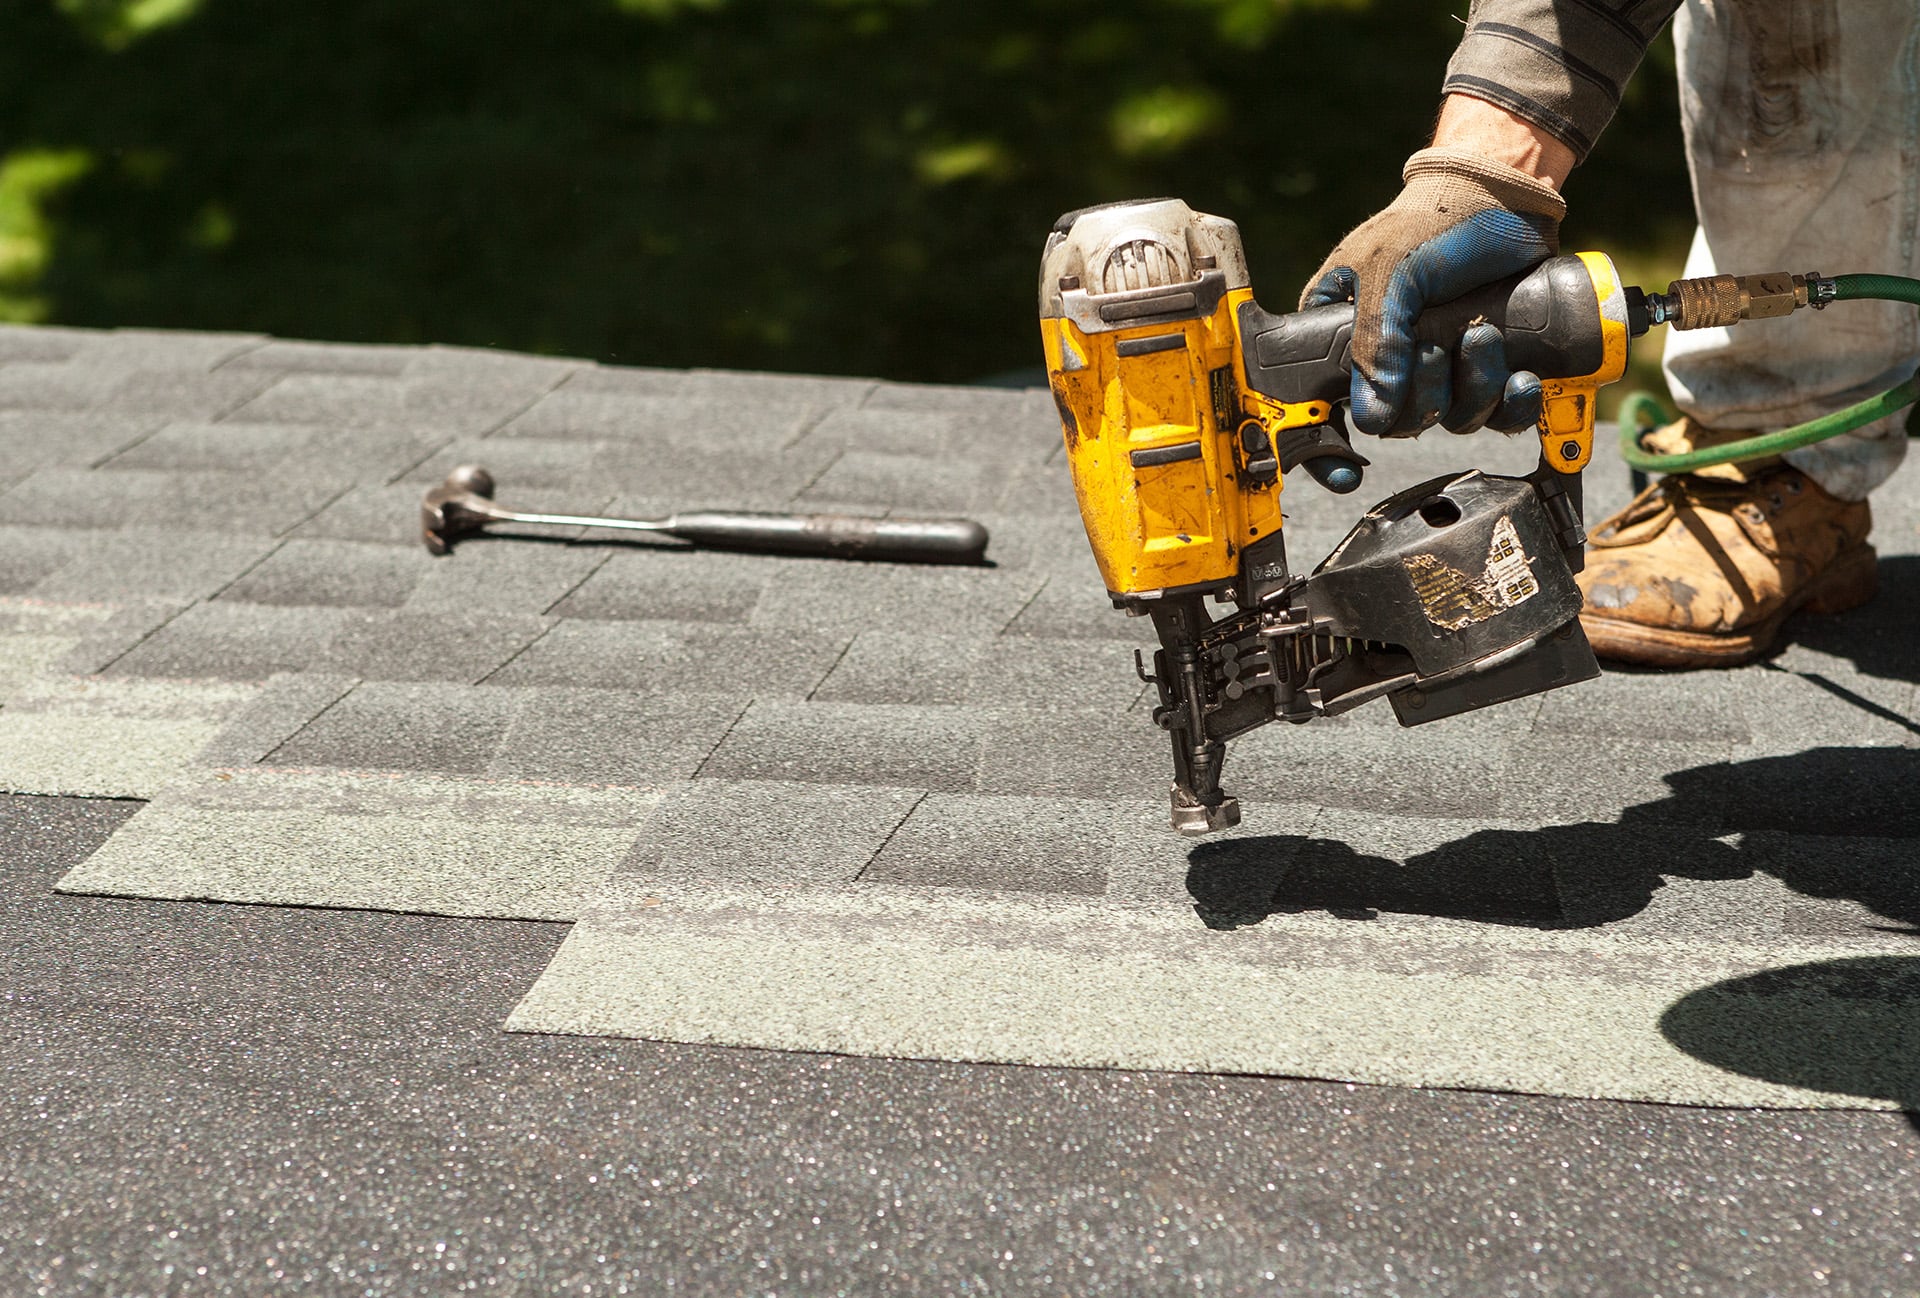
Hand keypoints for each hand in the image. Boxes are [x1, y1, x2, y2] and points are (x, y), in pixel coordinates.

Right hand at [1302, 145, 1567, 436]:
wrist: (1508, 194)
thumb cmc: (1436, 219)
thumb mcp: (1391, 271)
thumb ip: (1375, 339)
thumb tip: (1371, 415)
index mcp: (1342, 334)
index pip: (1320, 404)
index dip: (1325, 446)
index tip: (1342, 470)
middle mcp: (1389, 358)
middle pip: (1397, 422)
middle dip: (1426, 397)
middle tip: (1437, 349)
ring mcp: (1441, 365)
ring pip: (1450, 420)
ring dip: (1474, 389)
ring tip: (1485, 338)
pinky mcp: (1488, 366)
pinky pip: (1496, 415)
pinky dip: (1512, 405)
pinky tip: (1522, 379)